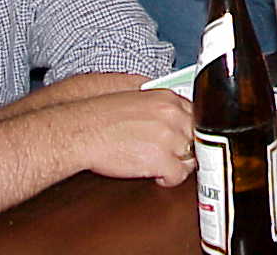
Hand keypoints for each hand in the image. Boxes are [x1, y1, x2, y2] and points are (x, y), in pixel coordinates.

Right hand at [76, 89, 194, 186]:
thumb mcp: (134, 97)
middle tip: (173, 154)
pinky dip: (169, 179)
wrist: (80, 131)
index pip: (195, 114)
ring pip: (191, 157)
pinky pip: (178, 175)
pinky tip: (157, 176)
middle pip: (196, 135)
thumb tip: (169, 112)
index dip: (187, 130)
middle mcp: (172, 115)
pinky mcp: (160, 160)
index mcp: (166, 98)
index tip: (182, 138)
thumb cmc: (99, 116)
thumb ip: (157, 103)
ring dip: (179, 163)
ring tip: (163, 165)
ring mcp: (168, 138)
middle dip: (186, 147)